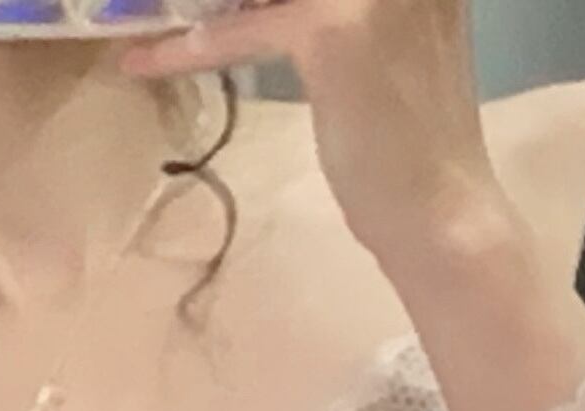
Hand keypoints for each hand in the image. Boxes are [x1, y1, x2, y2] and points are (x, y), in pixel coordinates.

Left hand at [118, 0, 509, 266]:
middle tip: (171, 6)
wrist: (443, 216)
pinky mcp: (330, 27)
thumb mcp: (380, 45)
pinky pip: (241, 29)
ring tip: (145, 12)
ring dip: (194, 3)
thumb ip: (333, 6)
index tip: (229, 9)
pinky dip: (188, 47)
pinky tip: (141, 60)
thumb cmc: (411, 144)